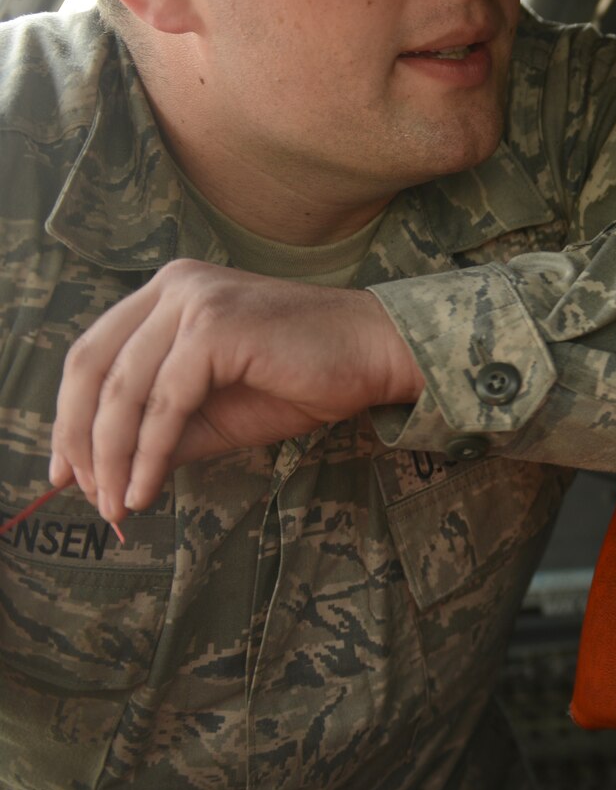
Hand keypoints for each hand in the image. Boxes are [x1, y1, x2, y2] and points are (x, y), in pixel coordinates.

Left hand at [51, 259, 425, 524]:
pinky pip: (163, 404)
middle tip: (85, 494)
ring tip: (116, 504)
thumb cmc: (305, 378)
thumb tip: (102, 478)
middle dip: (79, 440)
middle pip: (92, 368)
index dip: (68, 416)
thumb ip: (159, 429)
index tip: (65, 472)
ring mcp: (194, 299)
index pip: (93, 354)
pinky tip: (146, 489)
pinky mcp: (217, 326)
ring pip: (123, 391)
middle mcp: (174, 285)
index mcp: (169, 292)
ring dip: (111, 458)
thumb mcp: (213, 410)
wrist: (376, 357)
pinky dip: (147, 454)